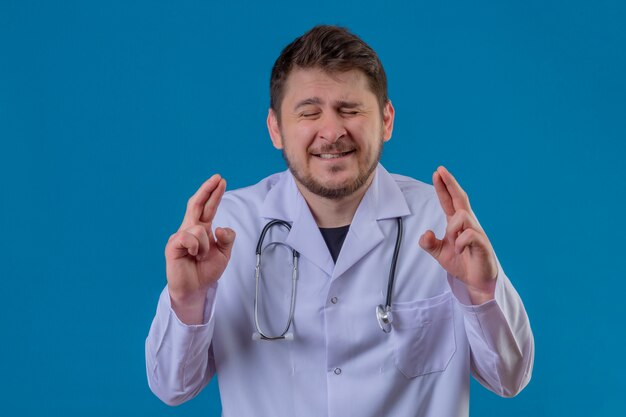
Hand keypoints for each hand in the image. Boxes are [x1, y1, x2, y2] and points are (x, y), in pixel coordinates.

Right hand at [165, 174, 235, 322]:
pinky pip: (188, 237)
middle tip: (218, 179)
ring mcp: (180, 236)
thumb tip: (220, 227)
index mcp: (201, 229)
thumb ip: (227, 239)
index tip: (221, 181)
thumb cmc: (206, 271)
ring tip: (201, 256)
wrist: (195, 289)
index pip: (207, 208)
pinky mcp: (173, 245)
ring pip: (199, 228)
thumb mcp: (224, 254)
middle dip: (207, 190)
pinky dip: (196, 247)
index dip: (214, 194)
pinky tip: (193, 255)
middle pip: (196, 204)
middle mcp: (190, 229)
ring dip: (206, 245)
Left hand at [419, 166, 497, 304]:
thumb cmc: (461, 263)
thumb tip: (426, 234)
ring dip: (452, 227)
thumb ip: (429, 243)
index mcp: (457, 224)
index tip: (437, 172)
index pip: (449, 201)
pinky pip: (470, 235)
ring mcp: (476, 233)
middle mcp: (468, 224)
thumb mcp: (439, 253)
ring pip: (462, 216)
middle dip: (450, 184)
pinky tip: (459, 250)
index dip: (443, 187)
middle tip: (440, 170)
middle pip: (460, 198)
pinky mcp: (483, 244)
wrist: (476, 282)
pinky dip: (460, 242)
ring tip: (452, 241)